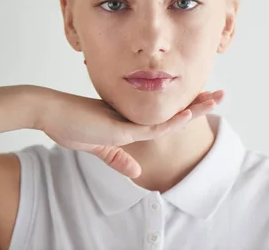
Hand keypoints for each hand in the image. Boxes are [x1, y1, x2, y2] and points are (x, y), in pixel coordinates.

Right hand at [33, 87, 223, 177]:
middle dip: (198, 103)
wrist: (49, 112)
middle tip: (219, 94)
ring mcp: (129, 122)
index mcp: (130, 120)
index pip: (165, 117)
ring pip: (169, 116)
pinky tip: (190, 114)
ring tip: (217, 98)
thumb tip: (137, 173)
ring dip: (195, 107)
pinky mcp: (120, 129)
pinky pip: (151, 128)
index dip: (184, 109)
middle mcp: (134, 117)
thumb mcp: (98, 147)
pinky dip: (172, 122)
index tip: (201, 102)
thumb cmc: (69, 125)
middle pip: (173, 111)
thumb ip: (118, 159)